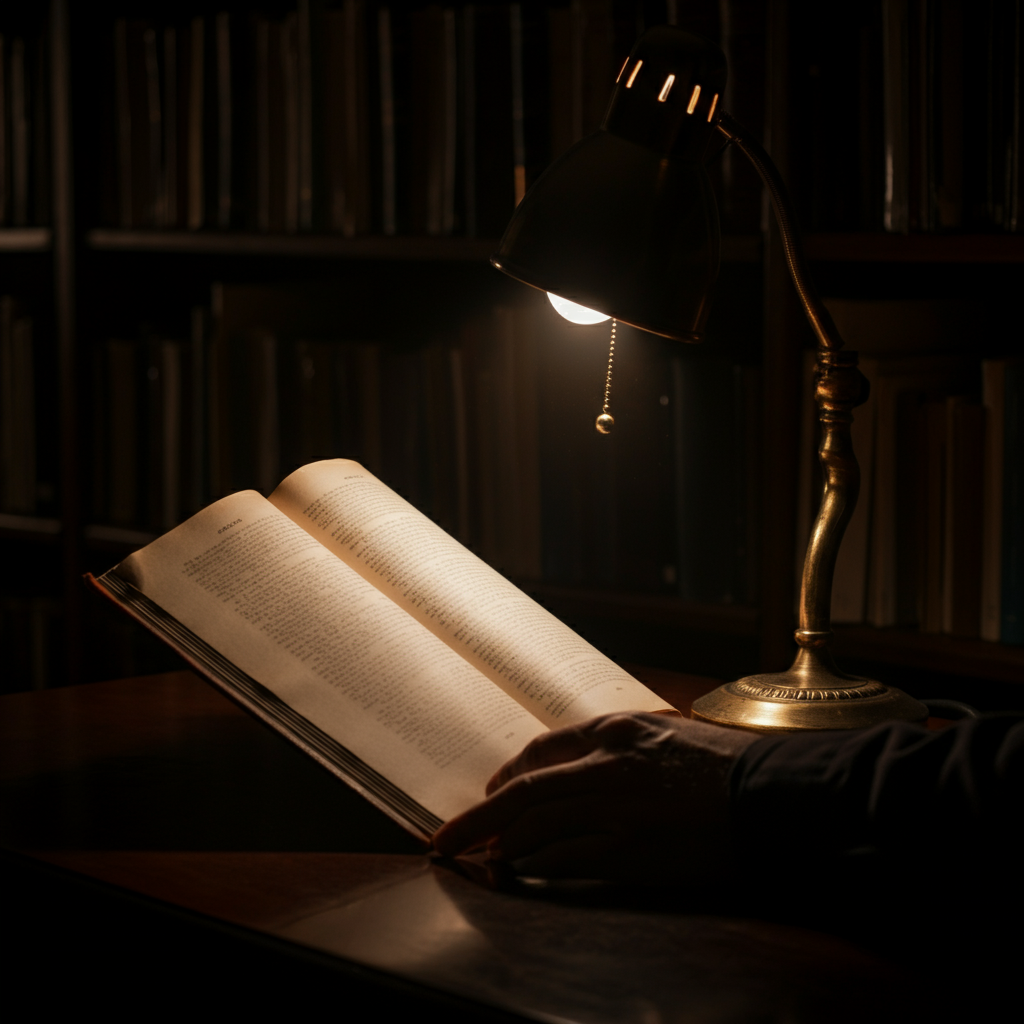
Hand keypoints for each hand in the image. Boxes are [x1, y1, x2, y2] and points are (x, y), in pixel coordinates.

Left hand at [432, 712, 759, 882]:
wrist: (770, 795)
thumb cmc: (723, 765)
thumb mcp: (666, 733)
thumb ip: (619, 745)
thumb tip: (580, 766)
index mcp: (616, 730)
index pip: (542, 750)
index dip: (508, 775)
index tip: (492, 791)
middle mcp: (607, 765)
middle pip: (524, 790)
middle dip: (478, 816)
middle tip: (448, 835)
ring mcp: (616, 808)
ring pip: (537, 826)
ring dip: (501, 844)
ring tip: (480, 857)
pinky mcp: (630, 850)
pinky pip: (565, 859)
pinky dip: (536, 866)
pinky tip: (520, 871)